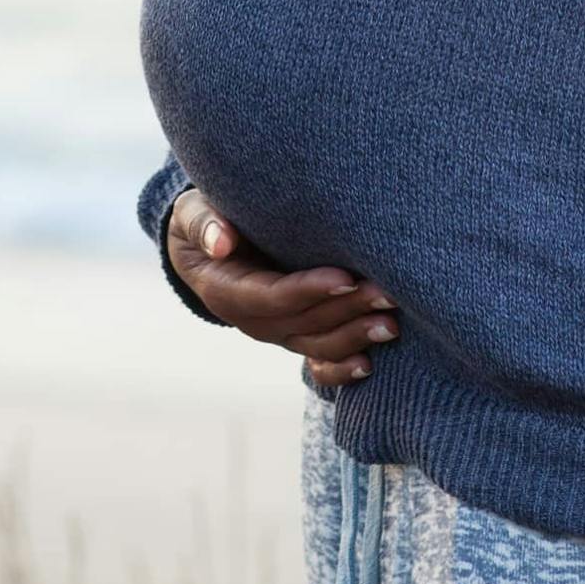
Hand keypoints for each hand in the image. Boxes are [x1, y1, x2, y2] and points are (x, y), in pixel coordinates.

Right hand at [162, 182, 398, 387]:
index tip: (346, 275)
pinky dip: (341, 369)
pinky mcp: (293, 336)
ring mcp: (276, 334)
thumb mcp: (194, 214)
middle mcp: (253, 322)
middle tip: (387, 293)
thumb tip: (221, 244)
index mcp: (227, 293)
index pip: (274, 297)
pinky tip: (368, 365)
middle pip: (305, 322)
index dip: (310, 290)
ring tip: (391, 324)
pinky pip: (316, 362)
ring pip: (317, 344)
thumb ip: (204, 224)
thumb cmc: (205, 221)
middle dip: (347, 310)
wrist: (208, 246)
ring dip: (355, 337)